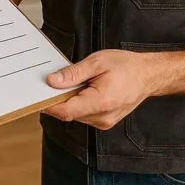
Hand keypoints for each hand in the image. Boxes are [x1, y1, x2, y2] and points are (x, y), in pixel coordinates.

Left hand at [43, 50, 174, 129]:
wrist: (148, 76)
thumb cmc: (126, 66)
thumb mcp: (97, 62)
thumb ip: (73, 74)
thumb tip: (52, 82)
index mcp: (101, 102)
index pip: (65, 111)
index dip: (48, 104)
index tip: (37, 94)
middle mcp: (102, 117)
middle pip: (68, 113)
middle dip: (59, 98)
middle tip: (56, 80)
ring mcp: (103, 122)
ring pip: (74, 115)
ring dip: (69, 100)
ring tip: (78, 82)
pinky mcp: (103, 122)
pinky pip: (83, 115)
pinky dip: (78, 103)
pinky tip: (84, 90)